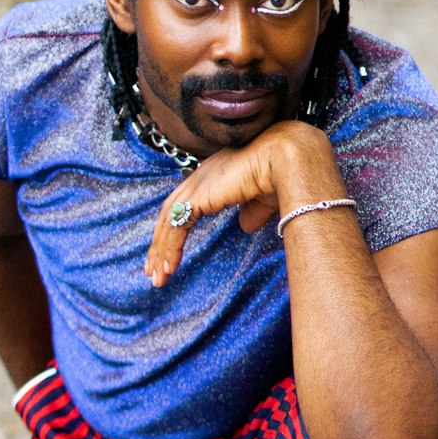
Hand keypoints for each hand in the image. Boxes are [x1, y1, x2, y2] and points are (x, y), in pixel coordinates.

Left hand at [145, 119, 332, 286]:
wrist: (283, 161)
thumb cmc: (279, 175)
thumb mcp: (260, 201)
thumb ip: (250, 213)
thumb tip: (245, 226)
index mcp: (212, 176)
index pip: (184, 205)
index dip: (174, 229)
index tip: (169, 251)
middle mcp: (199, 179)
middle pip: (169, 214)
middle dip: (160, 244)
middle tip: (154, 269)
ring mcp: (196, 186)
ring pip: (168, 223)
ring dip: (161, 251)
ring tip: (158, 277)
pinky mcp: (197, 197)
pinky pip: (176, 227)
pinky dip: (170, 249)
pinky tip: (168, 267)